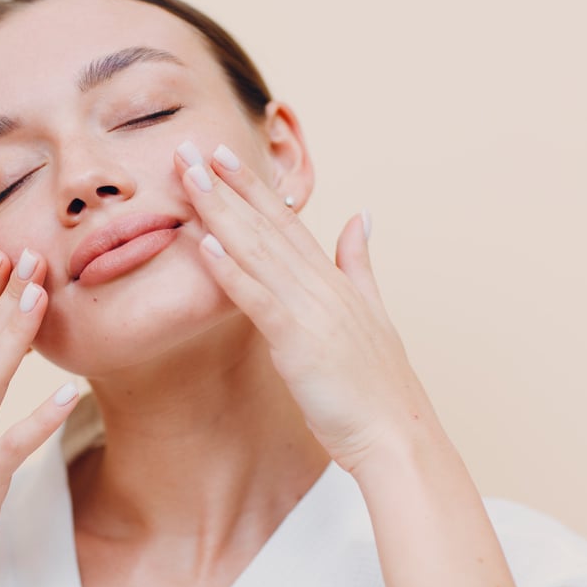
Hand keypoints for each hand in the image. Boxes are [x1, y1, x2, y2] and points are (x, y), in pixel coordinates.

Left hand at [175, 141, 434, 474]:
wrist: (398, 437)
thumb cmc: (378, 387)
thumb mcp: (373, 313)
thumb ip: (360, 263)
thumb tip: (361, 215)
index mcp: (333, 279)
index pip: (285, 220)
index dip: (252, 186)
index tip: (221, 155)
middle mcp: (321, 285)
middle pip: (266, 224)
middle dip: (226, 185)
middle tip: (189, 148)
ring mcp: (312, 311)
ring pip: (257, 250)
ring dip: (220, 212)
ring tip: (189, 178)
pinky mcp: (300, 342)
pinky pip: (258, 299)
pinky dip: (231, 271)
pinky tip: (204, 244)